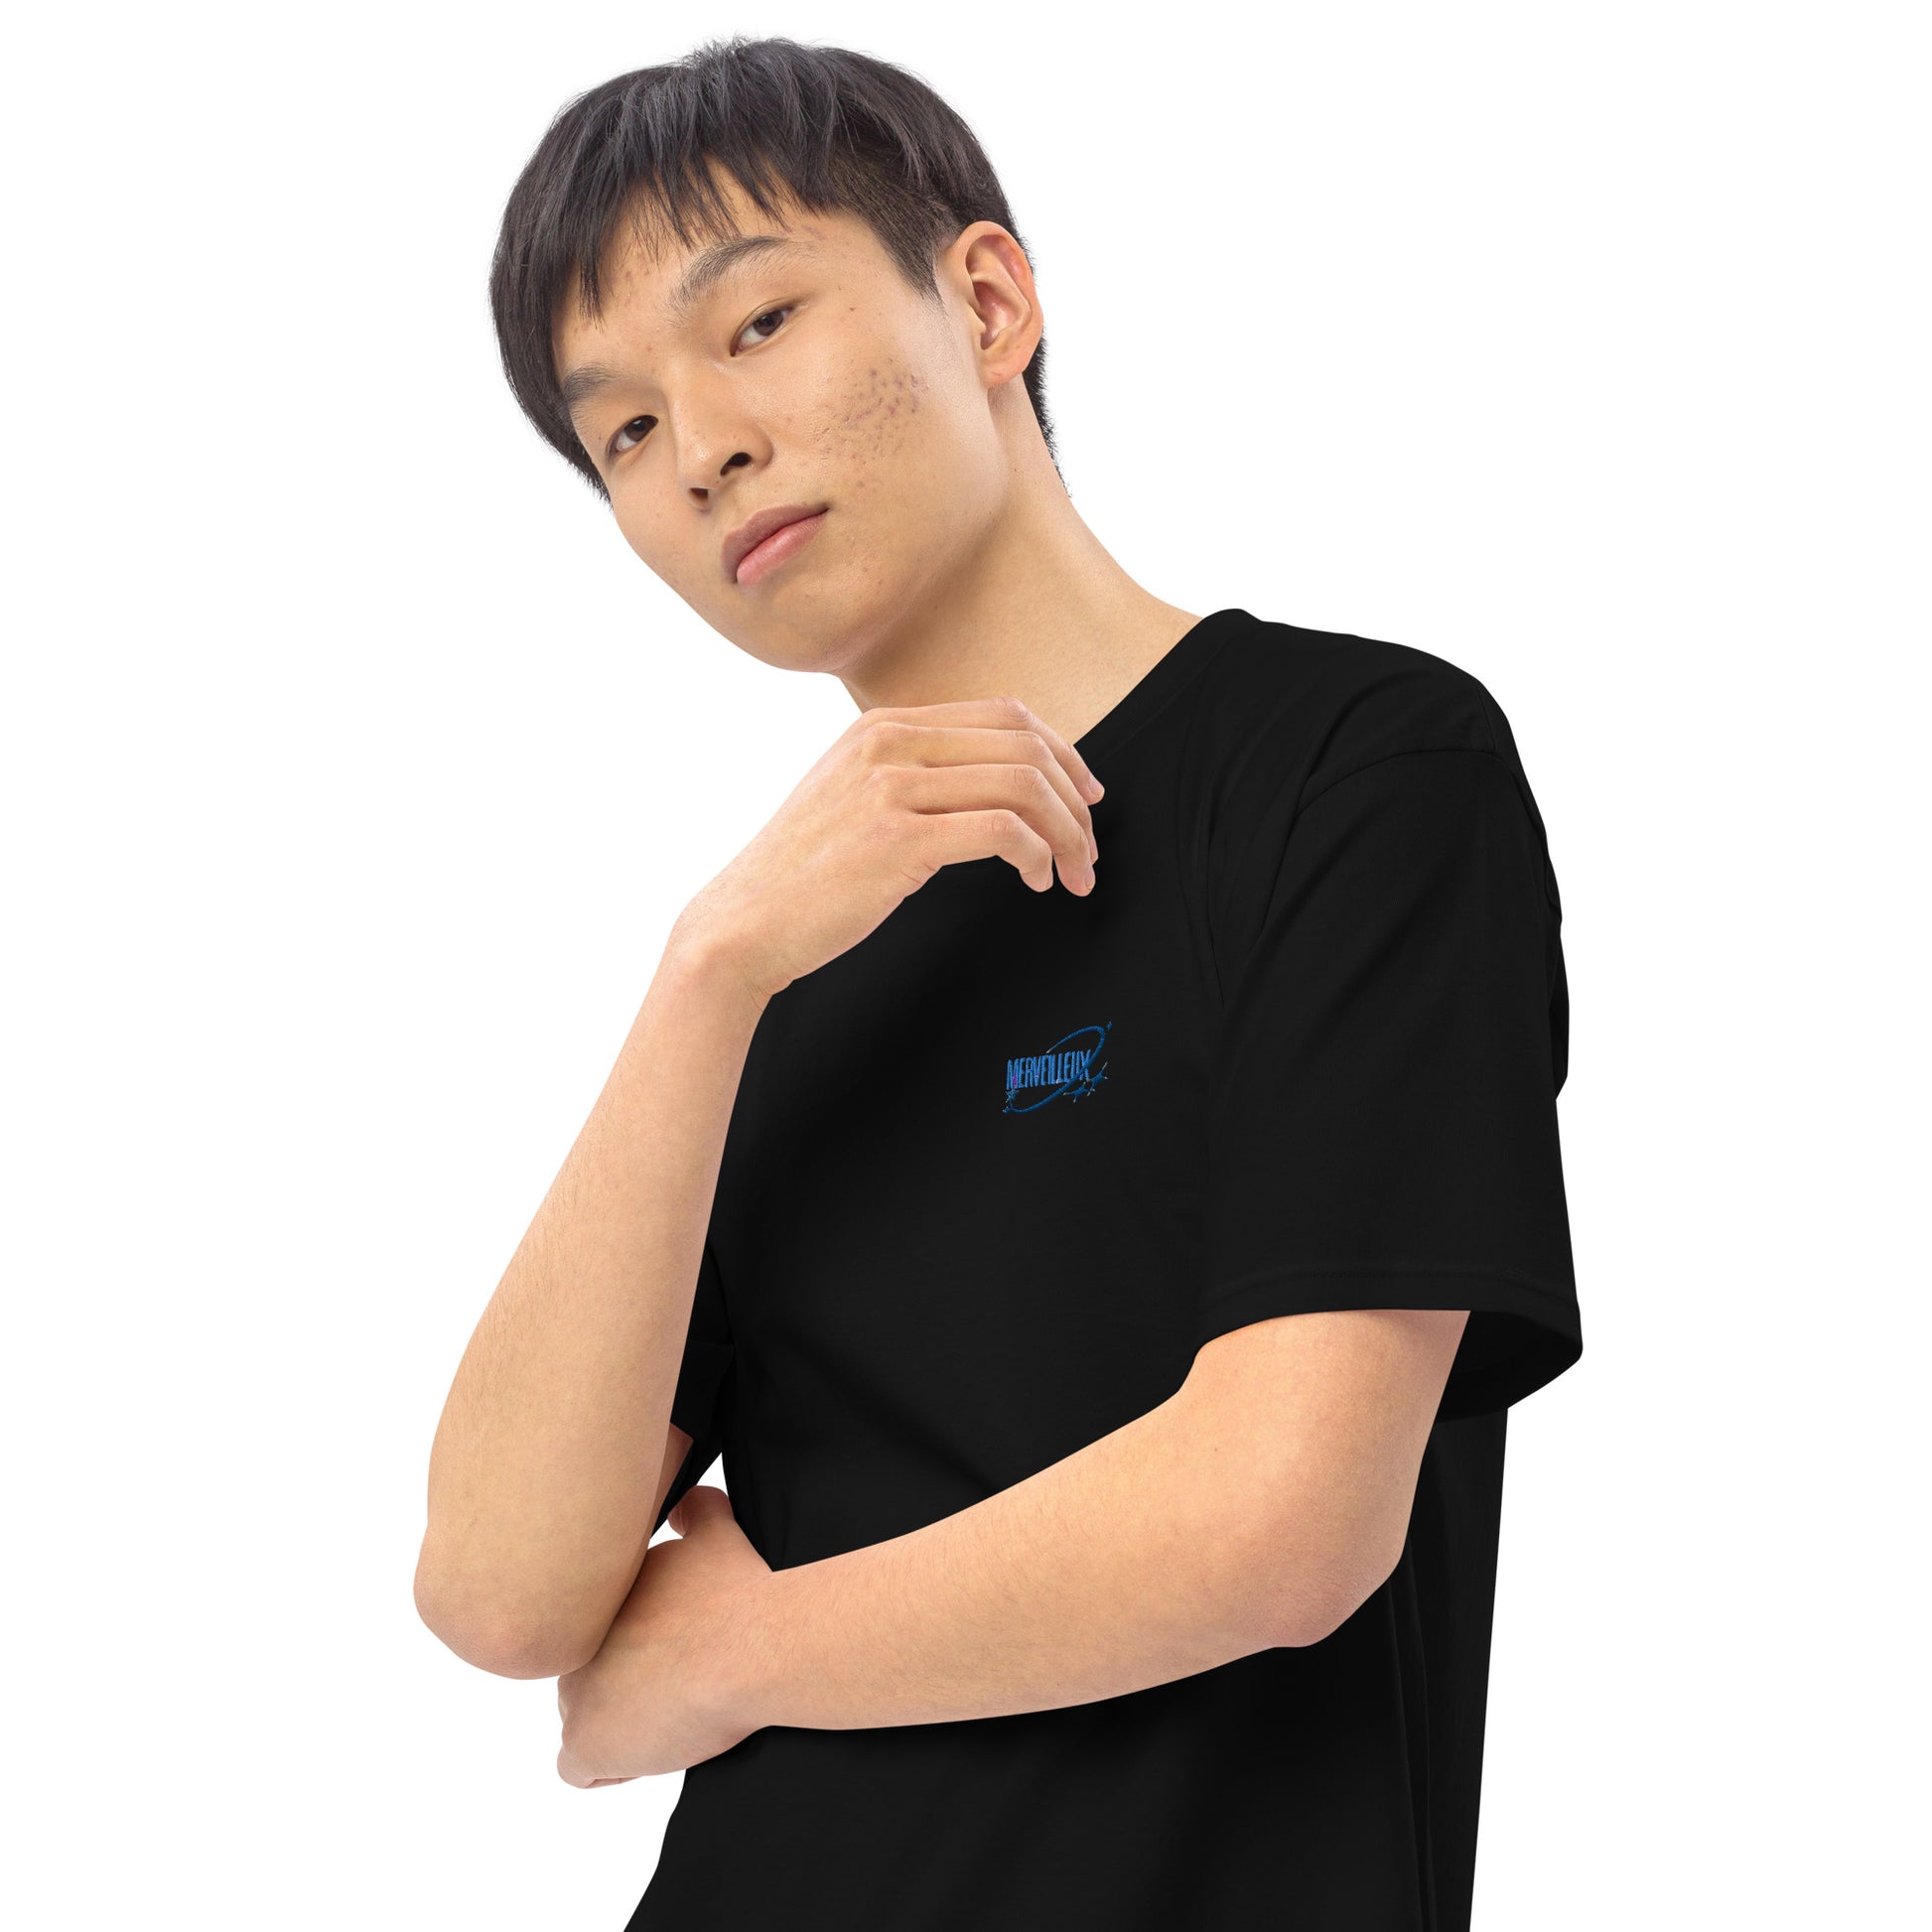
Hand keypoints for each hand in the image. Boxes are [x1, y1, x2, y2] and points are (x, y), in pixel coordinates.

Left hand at [555, 1485, 772, 1785]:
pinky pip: (580, 1768)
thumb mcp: (716, 1533)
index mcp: (603, 1596)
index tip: (680, 1650)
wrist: (748, 1647)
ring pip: (586, 1718)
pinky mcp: (586, 1741)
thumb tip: (686, 1504)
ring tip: (674, 1719)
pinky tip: (653, 1748)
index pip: (606, 1629)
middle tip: (681, 1685)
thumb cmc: (738, 1594)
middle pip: (592, 1672)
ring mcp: (577, 1692)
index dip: (645, 1645)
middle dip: (627, 1683)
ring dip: (622, 1724)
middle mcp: (580, 1637)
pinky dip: (613, 1766)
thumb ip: (696, 1511)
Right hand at [671, 696, 1104, 1001]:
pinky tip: (1034, 882)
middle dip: (1075, 799)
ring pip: (1023, 786)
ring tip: (1074, 875)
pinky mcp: (896, 838)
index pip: (1005, 714)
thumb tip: (995, 788)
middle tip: (1089, 850)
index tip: (1086, 797)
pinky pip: (1002, 831)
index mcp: (884, 725)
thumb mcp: (854, 798)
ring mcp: (890, 786)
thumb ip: (912, 777)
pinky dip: (1036, 856)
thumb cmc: (803, 878)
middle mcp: (888, 741)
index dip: (1063, 752)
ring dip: (1067, 835)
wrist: (742, 924)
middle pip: (1025, 745)